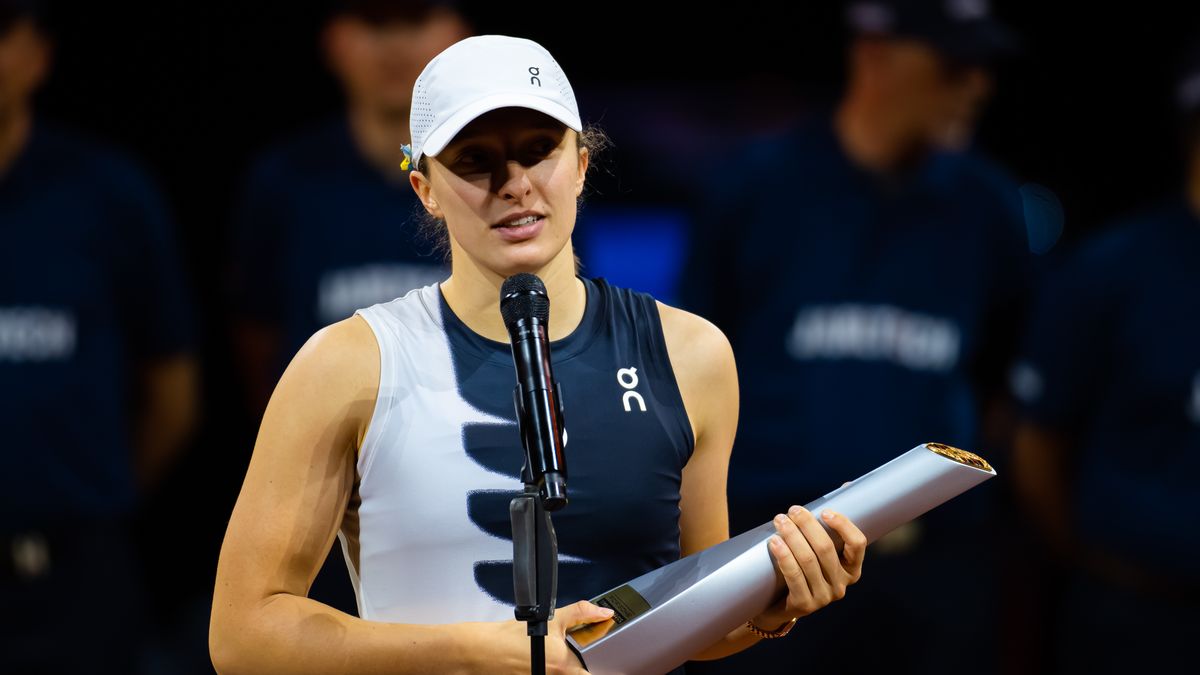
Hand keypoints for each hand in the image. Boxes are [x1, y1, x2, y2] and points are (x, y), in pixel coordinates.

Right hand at [485, 600, 613, 673]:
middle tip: (569, 651)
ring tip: (551, 655)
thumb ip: (581, 613)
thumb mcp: (551, 619)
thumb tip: (603, 612)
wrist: (481, 651)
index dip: (599, 665)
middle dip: (578, 664)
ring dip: (564, 667)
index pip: (591, 672)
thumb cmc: (509, 638)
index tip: (603, 659)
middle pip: (579, 673)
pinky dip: (550, 669)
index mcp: (564, 666)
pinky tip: (541, 661)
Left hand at [753, 506, 866, 628]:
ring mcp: (823, 597)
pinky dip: (784, 556)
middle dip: (808, 525)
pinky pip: (794, 576)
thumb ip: (830, 522)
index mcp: (852, 569)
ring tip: (779, 520)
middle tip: (792, 510)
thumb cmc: (802, 566)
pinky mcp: (804, 605)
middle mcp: (841, 585)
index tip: (825, 511)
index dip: (843, 526)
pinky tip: (774, 542)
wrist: (778, 603)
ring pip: (808, 561)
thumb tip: (846, 485)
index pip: (857, 544)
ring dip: (793, 537)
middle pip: (826, 549)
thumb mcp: (817, 547)